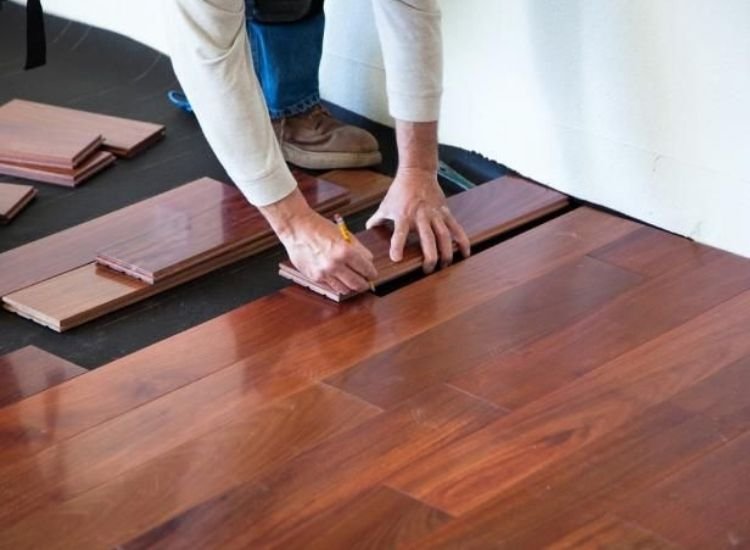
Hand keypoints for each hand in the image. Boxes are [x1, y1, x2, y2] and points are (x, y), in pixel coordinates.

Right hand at [262, 189, 376, 293]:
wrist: (298, 228)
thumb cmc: (320, 228)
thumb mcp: (344, 235)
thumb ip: (359, 249)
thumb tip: (368, 262)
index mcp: (345, 251)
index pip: (367, 269)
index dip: (372, 273)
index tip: (372, 274)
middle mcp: (335, 264)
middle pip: (358, 284)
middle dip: (364, 284)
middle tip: (366, 282)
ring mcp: (324, 273)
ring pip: (345, 289)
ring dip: (351, 286)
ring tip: (351, 280)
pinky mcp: (315, 277)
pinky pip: (331, 286)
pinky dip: (337, 283)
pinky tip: (338, 277)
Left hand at [366, 167, 470, 273]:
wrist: (417, 172)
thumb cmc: (400, 190)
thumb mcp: (385, 205)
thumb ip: (376, 219)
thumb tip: (368, 229)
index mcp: (404, 216)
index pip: (400, 233)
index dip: (397, 246)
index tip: (397, 259)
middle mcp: (421, 217)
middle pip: (428, 239)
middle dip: (430, 257)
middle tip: (428, 270)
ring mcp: (435, 214)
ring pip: (444, 236)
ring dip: (447, 252)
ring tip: (446, 265)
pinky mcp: (446, 212)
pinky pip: (456, 228)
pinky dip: (462, 241)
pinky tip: (465, 253)